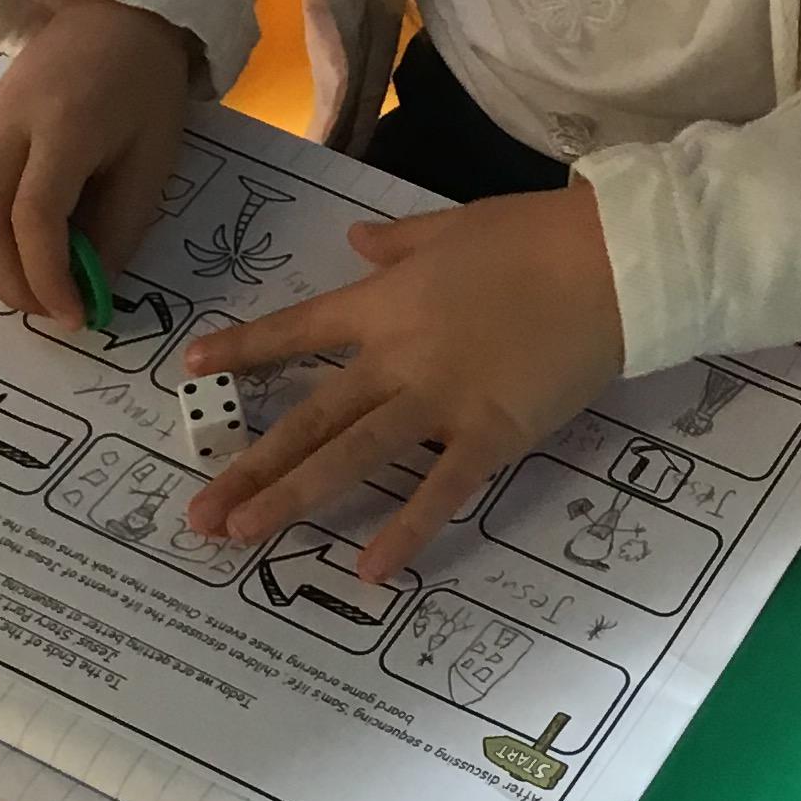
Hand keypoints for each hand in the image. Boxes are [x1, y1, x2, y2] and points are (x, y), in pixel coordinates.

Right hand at [0, 0, 192, 324]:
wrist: (110, 13)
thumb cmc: (145, 85)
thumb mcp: (154, 158)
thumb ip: (120, 225)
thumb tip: (90, 287)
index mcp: (63, 124)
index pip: (33, 215)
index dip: (48, 276)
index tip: (73, 315)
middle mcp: (8, 123)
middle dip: (11, 281)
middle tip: (51, 311)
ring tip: (36, 286)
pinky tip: (18, 249)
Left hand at [184, 184, 622, 575]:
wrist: (610, 260)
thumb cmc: (536, 235)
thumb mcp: (453, 226)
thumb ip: (398, 243)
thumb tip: (356, 242)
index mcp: (383, 303)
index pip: (297, 329)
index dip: (243, 350)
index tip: (190, 366)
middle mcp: (396, 358)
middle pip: (309, 416)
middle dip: (250, 464)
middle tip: (199, 511)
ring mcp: (439, 400)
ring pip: (351, 455)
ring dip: (293, 497)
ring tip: (240, 534)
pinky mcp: (490, 434)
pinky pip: (441, 491)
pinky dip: (405, 532)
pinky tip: (369, 574)